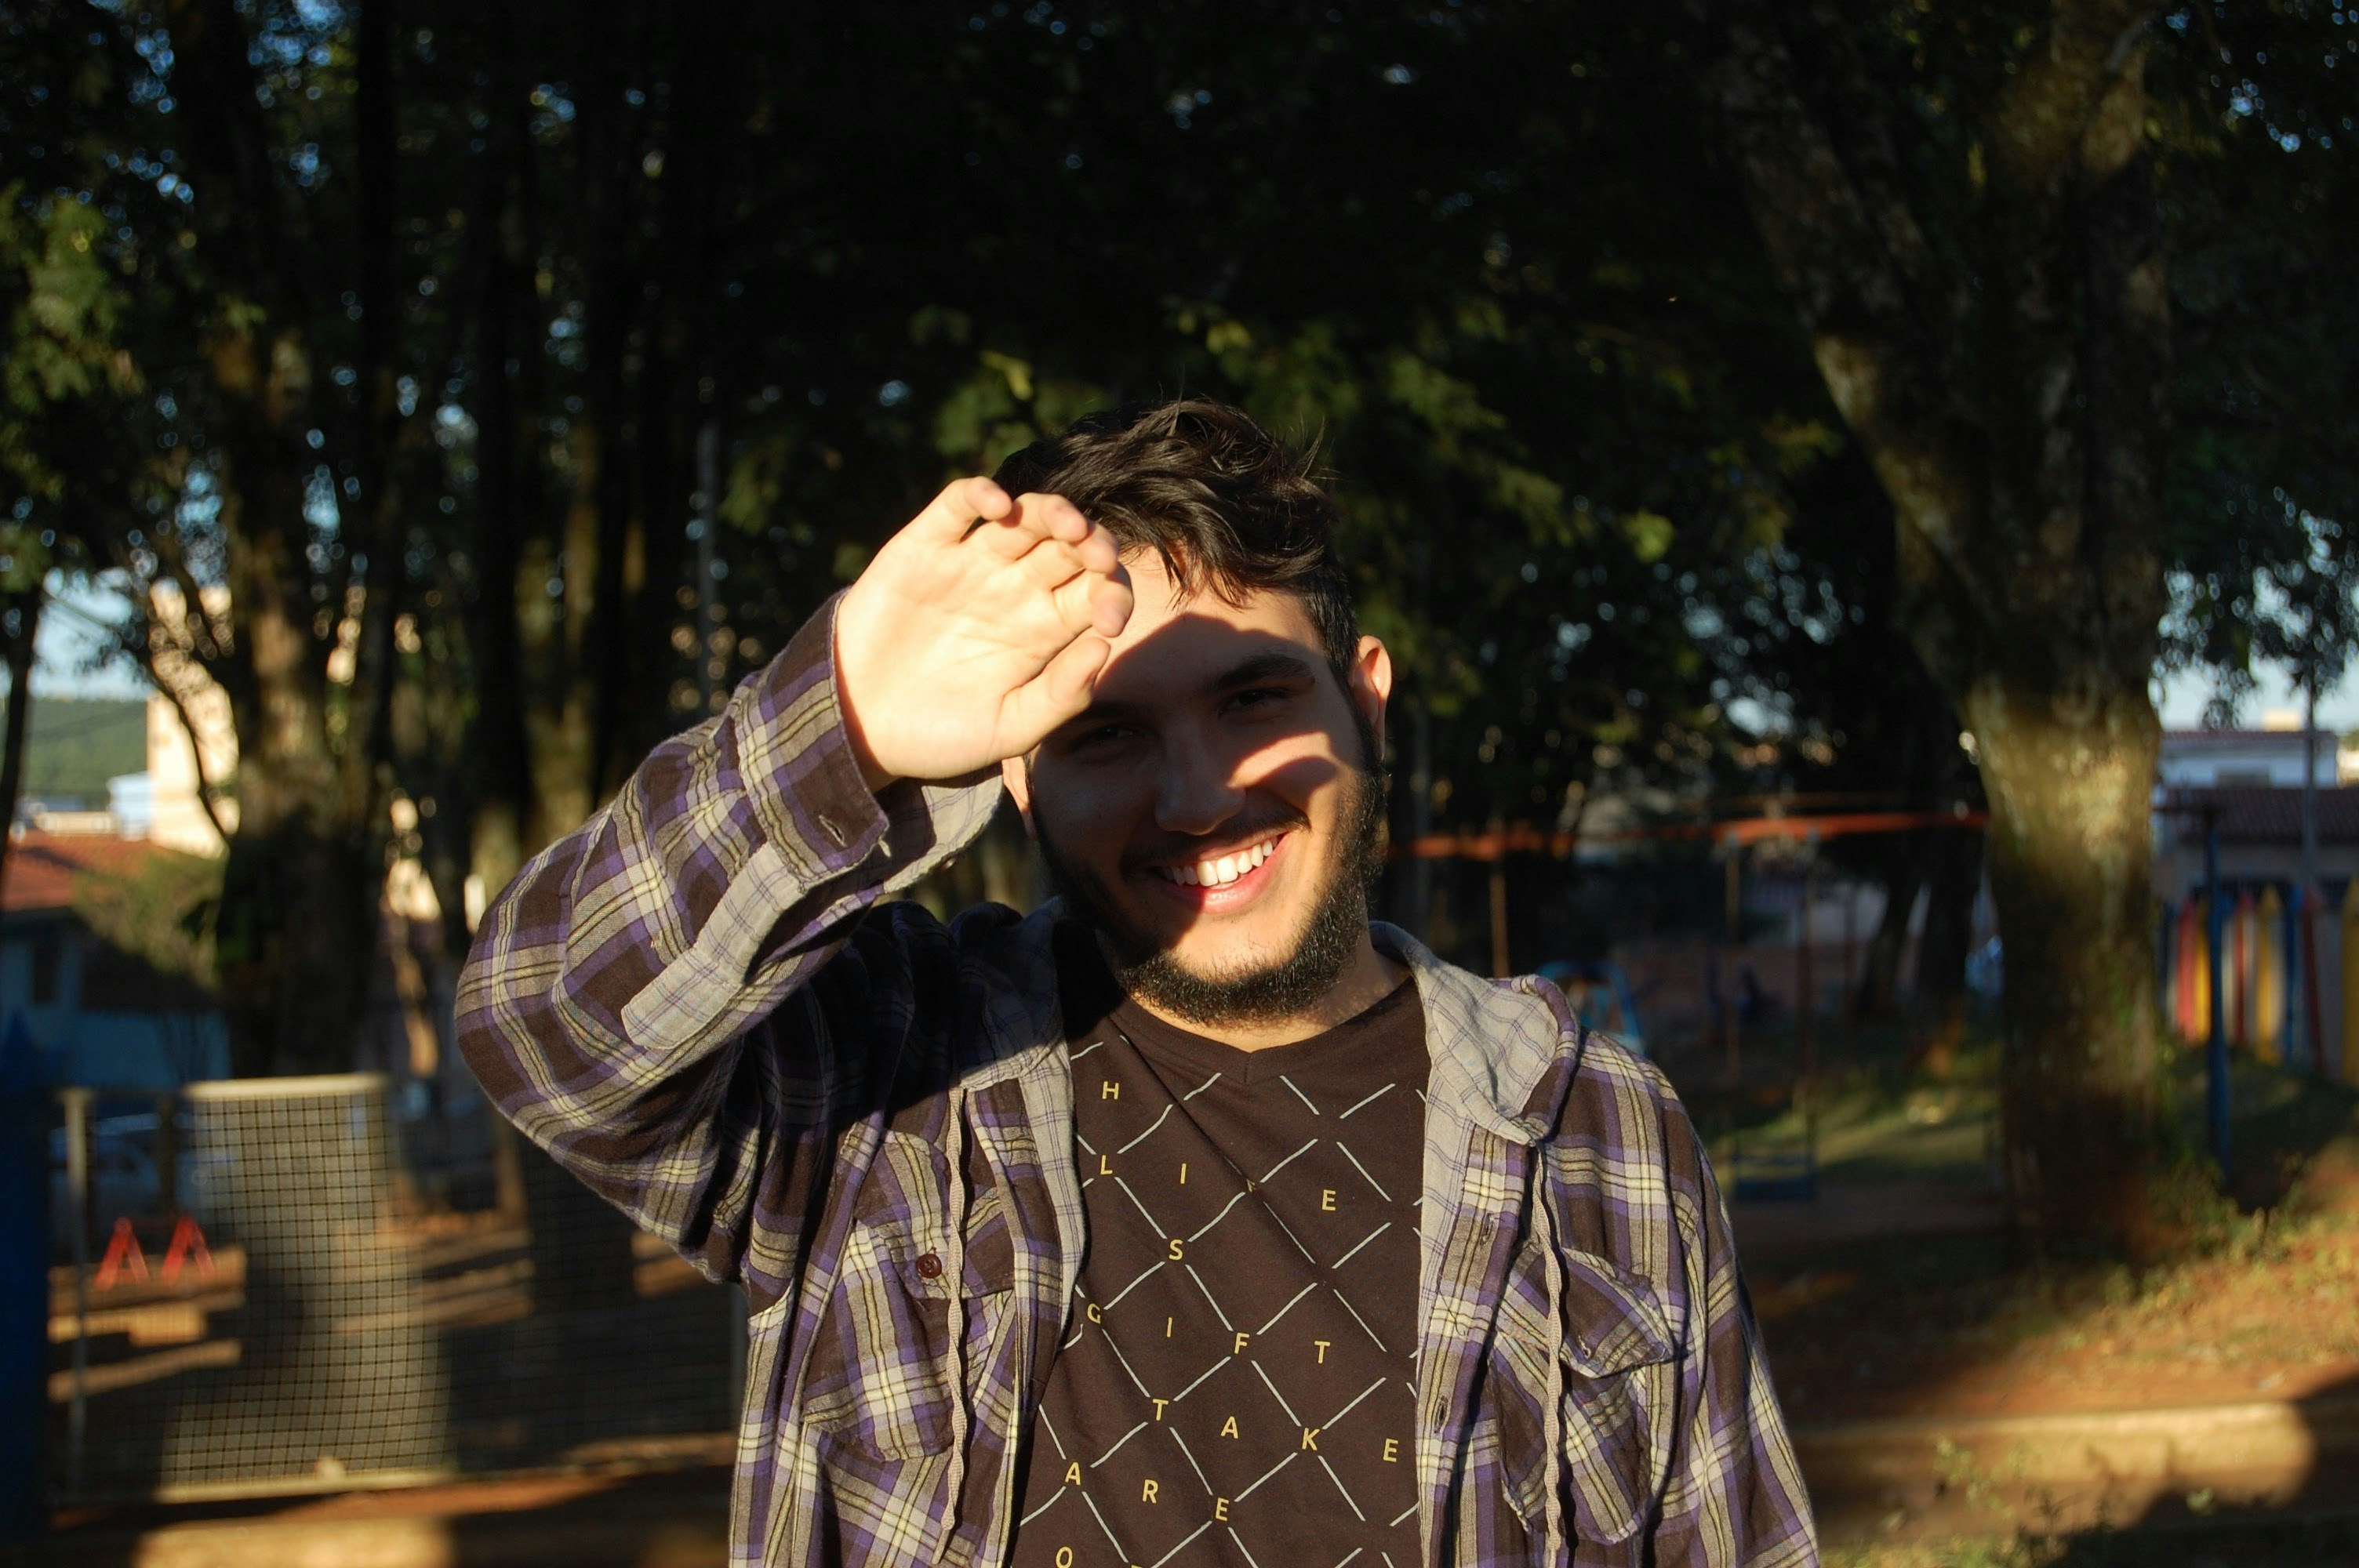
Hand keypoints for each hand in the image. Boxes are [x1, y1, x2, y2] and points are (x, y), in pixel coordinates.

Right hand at [833, 478, 1133, 789]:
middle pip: (1069, 547)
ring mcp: (970, 564)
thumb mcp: (1009, 729)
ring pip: (1024, 518)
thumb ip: (1060, 695)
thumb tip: (1104, 647)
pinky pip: (957, 506)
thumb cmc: (941, 735)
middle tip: (1098, 553)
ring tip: (1066, 524)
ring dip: (1052, 511)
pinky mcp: (923, 548)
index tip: (1111, 619)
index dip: (1113, 593)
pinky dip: (980, 494)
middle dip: (1093, 543)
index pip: (1095, 591)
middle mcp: (1013, 589)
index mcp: (1043, 629)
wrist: (860, 729)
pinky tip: (998, 505)